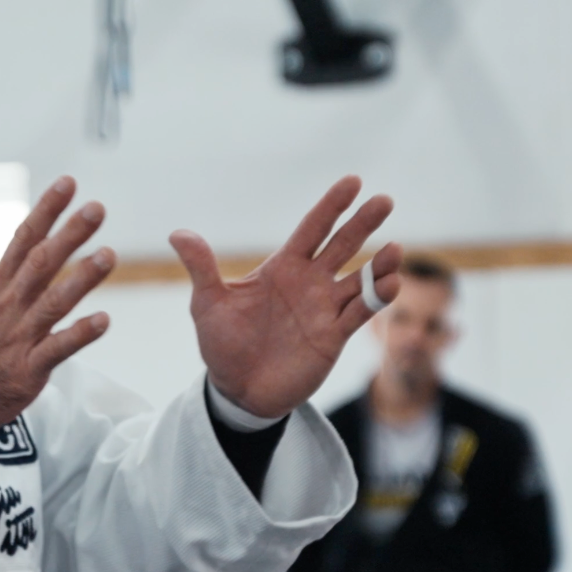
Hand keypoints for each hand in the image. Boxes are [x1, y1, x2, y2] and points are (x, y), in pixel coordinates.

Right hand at [0, 177, 115, 437]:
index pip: (22, 239)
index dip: (46, 210)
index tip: (68, 184)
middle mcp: (8, 306)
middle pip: (41, 263)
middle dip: (70, 234)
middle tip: (97, 209)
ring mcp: (18, 337)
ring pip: (53, 302)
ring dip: (81, 279)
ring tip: (108, 256)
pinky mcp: (26, 370)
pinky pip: (57, 349)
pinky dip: (79, 335)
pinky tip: (104, 321)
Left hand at [172, 176, 400, 419]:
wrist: (237, 390)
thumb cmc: (223, 343)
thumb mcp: (208, 303)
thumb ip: (201, 267)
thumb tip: (177, 234)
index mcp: (282, 268)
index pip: (312, 229)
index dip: (331, 206)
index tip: (353, 182)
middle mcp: (309, 283)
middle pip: (343, 245)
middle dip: (363, 223)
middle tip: (385, 200)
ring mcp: (324, 308)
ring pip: (360, 279)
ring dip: (380, 264)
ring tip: (394, 249)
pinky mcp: (333, 336)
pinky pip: (360, 313)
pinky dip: (377, 298)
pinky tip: (391, 284)